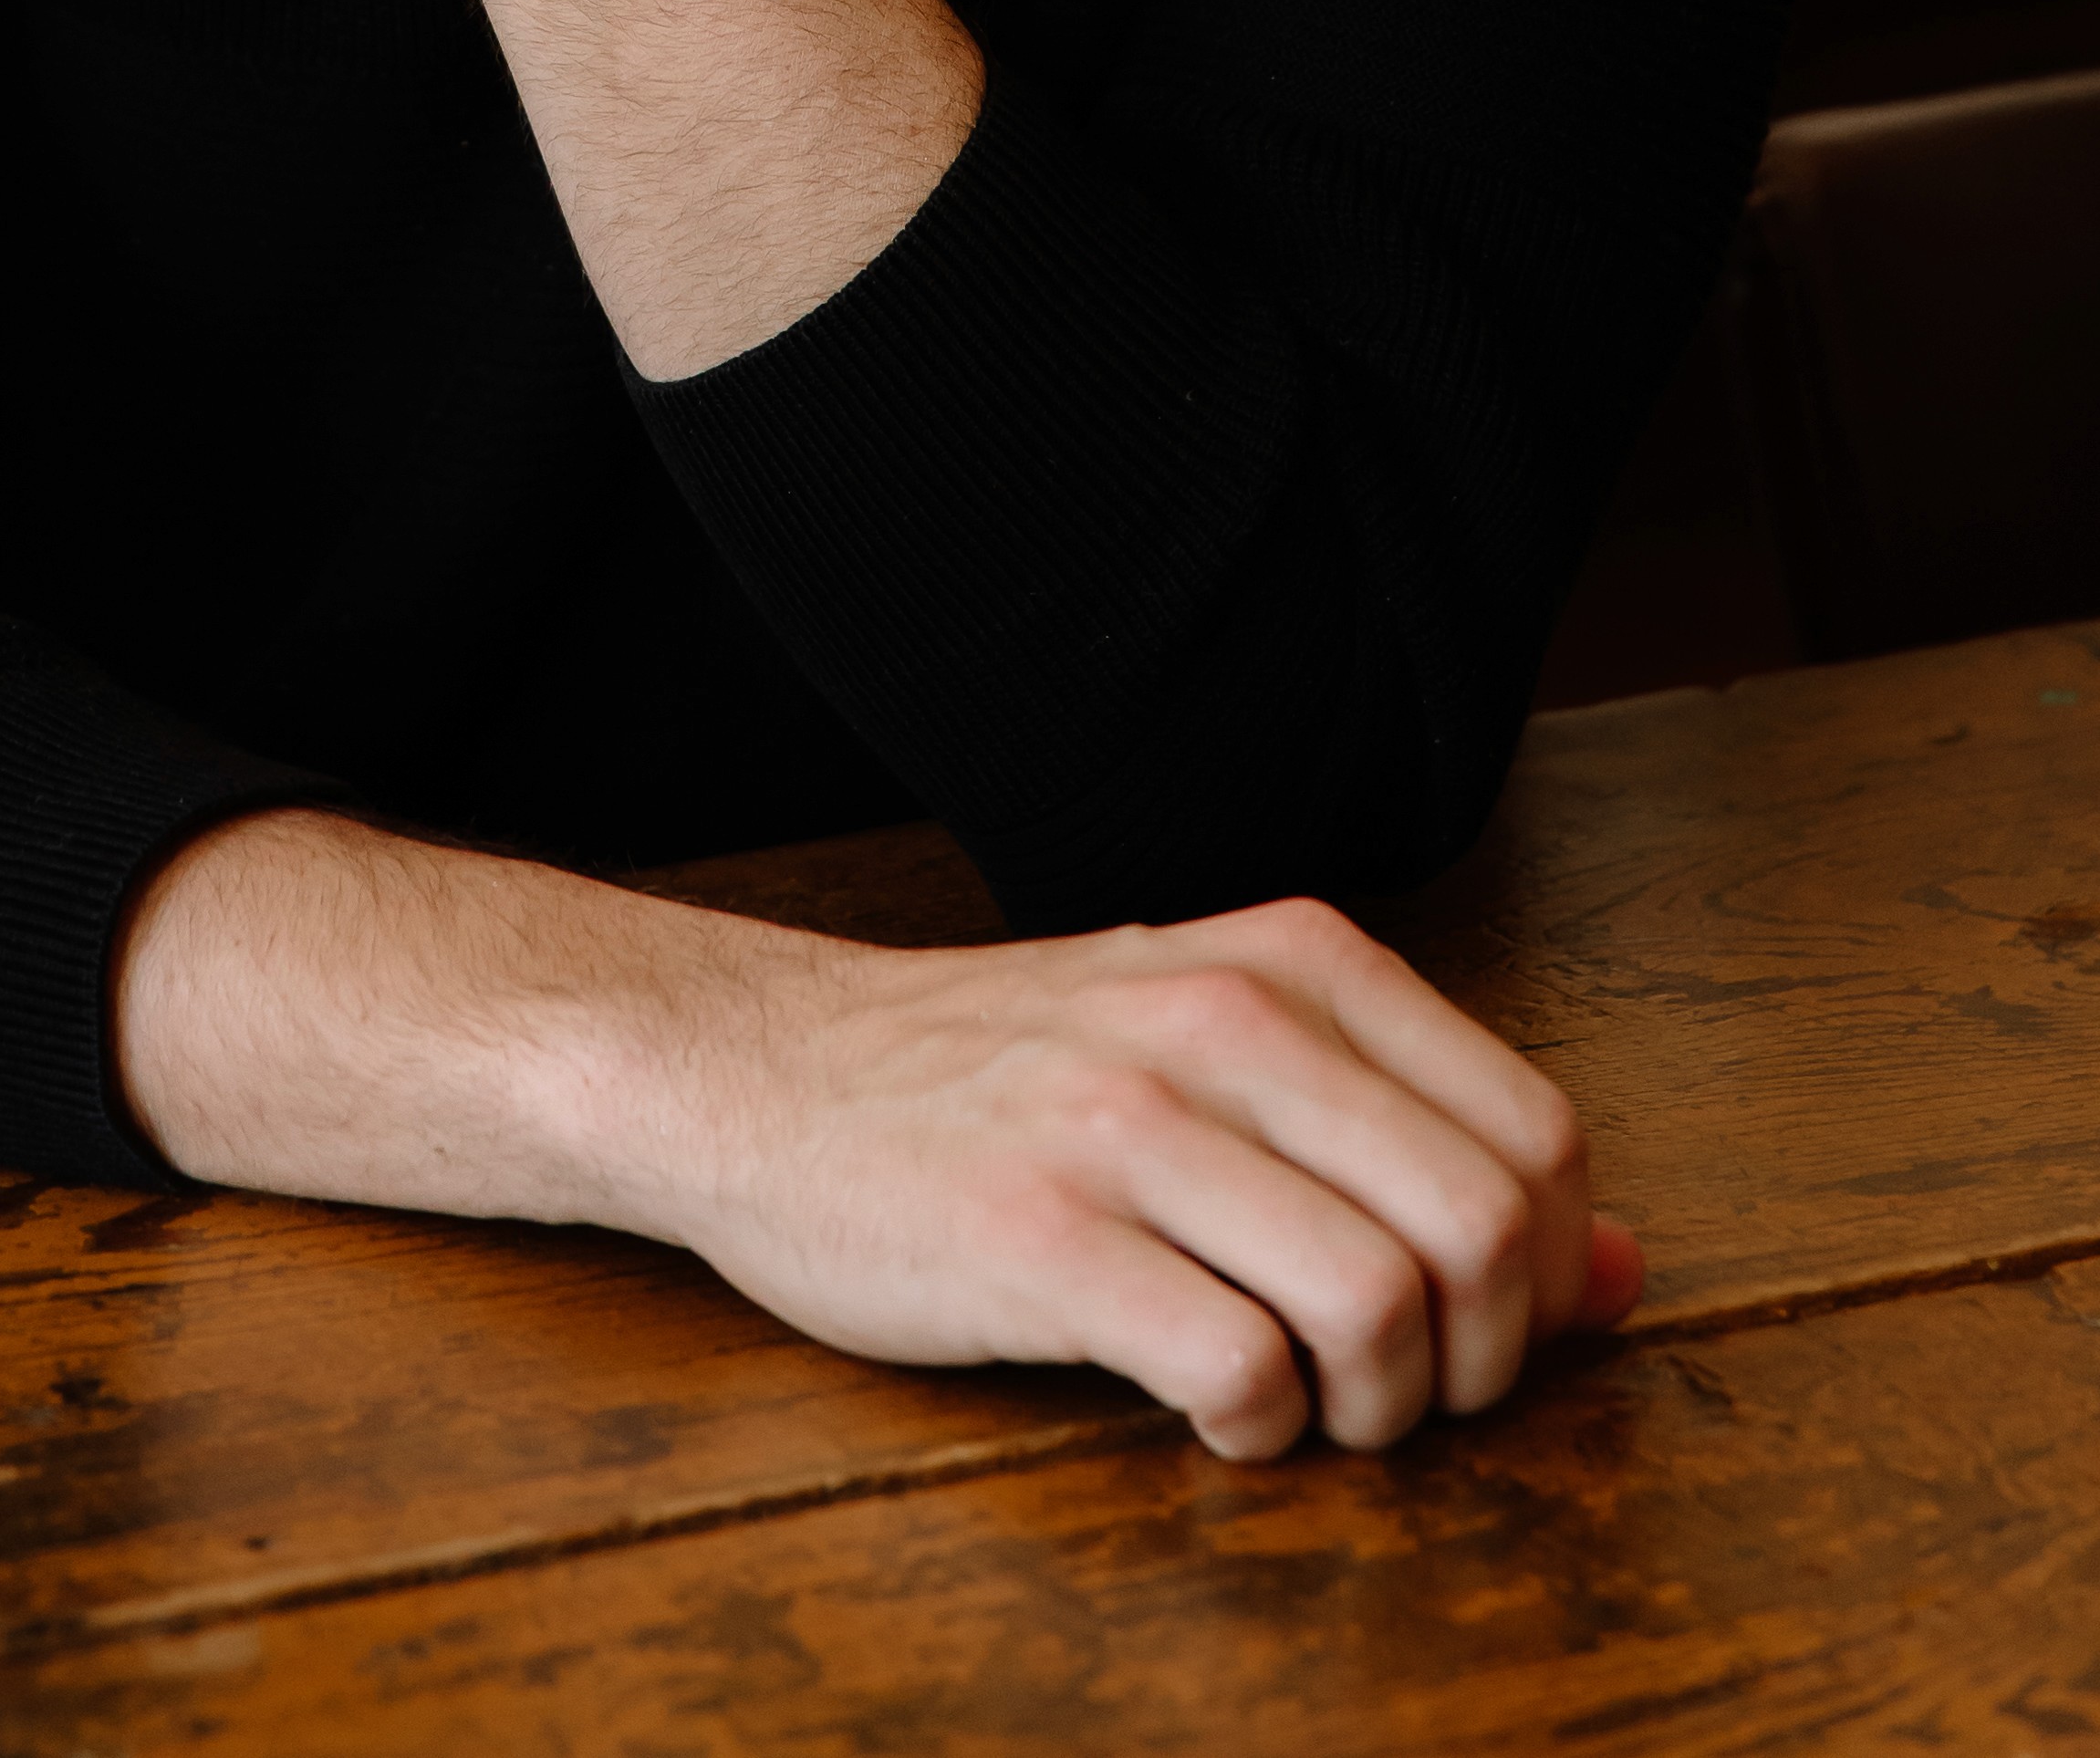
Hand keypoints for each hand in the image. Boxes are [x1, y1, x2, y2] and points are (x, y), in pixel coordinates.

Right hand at [653, 891, 1640, 1456]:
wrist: (765, 1069)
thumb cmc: (1011, 1077)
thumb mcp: (1224, 1052)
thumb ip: (1416, 1140)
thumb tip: (1626, 1277)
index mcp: (1287, 961)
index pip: (1536, 1135)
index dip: (1549, 1270)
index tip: (1482, 1324)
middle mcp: (1218, 1020)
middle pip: (1484, 1230)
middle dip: (1481, 1360)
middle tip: (1402, 1390)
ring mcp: (1125, 1125)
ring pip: (1380, 1306)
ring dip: (1376, 1410)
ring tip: (1307, 1403)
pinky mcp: (1038, 1239)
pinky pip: (1237, 1371)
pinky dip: (1257, 1430)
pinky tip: (1210, 1406)